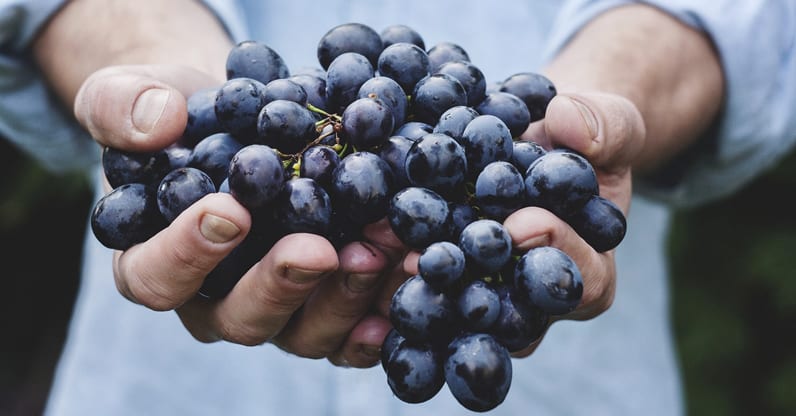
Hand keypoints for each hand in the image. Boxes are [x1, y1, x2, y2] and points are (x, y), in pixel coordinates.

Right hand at [75, 64, 404, 366]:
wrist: (240, 121)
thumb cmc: (179, 116)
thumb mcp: (132, 94)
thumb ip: (122, 106)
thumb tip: (157, 123)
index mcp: (153, 261)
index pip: (156, 277)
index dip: (187, 254)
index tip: (230, 211)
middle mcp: (214, 300)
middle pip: (240, 318)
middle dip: (281, 285)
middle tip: (318, 249)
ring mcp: (275, 308)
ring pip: (303, 332)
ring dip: (344, 297)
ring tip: (380, 251)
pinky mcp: (322, 305)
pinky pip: (350, 330)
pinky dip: (380, 312)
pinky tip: (406, 279)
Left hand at [397, 90, 644, 357]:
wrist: (534, 141)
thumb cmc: (580, 139)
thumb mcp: (608, 123)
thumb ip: (605, 125)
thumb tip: (568, 121)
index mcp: (588, 272)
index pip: (581, 279)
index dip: (556, 252)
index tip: (523, 222)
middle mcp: (532, 301)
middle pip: (508, 312)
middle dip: (472, 284)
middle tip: (433, 259)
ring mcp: (483, 296)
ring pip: (454, 310)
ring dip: (420, 286)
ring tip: (385, 255)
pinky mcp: (441, 282)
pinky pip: (417, 286)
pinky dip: (387, 271)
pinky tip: (357, 251)